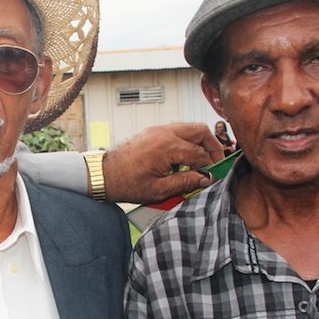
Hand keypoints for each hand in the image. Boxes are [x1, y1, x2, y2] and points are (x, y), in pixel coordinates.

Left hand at [102, 123, 225, 203]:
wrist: (103, 175)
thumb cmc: (127, 184)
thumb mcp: (159, 190)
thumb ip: (186, 182)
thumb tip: (206, 178)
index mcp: (167, 147)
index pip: (200, 154)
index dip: (210, 167)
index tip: (214, 177)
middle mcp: (164, 133)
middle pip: (200, 131)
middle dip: (212, 146)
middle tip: (215, 163)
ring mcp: (157, 129)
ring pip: (190, 128)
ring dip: (199, 143)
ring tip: (201, 162)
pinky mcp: (152, 131)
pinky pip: (177, 131)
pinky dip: (186, 141)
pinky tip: (184, 159)